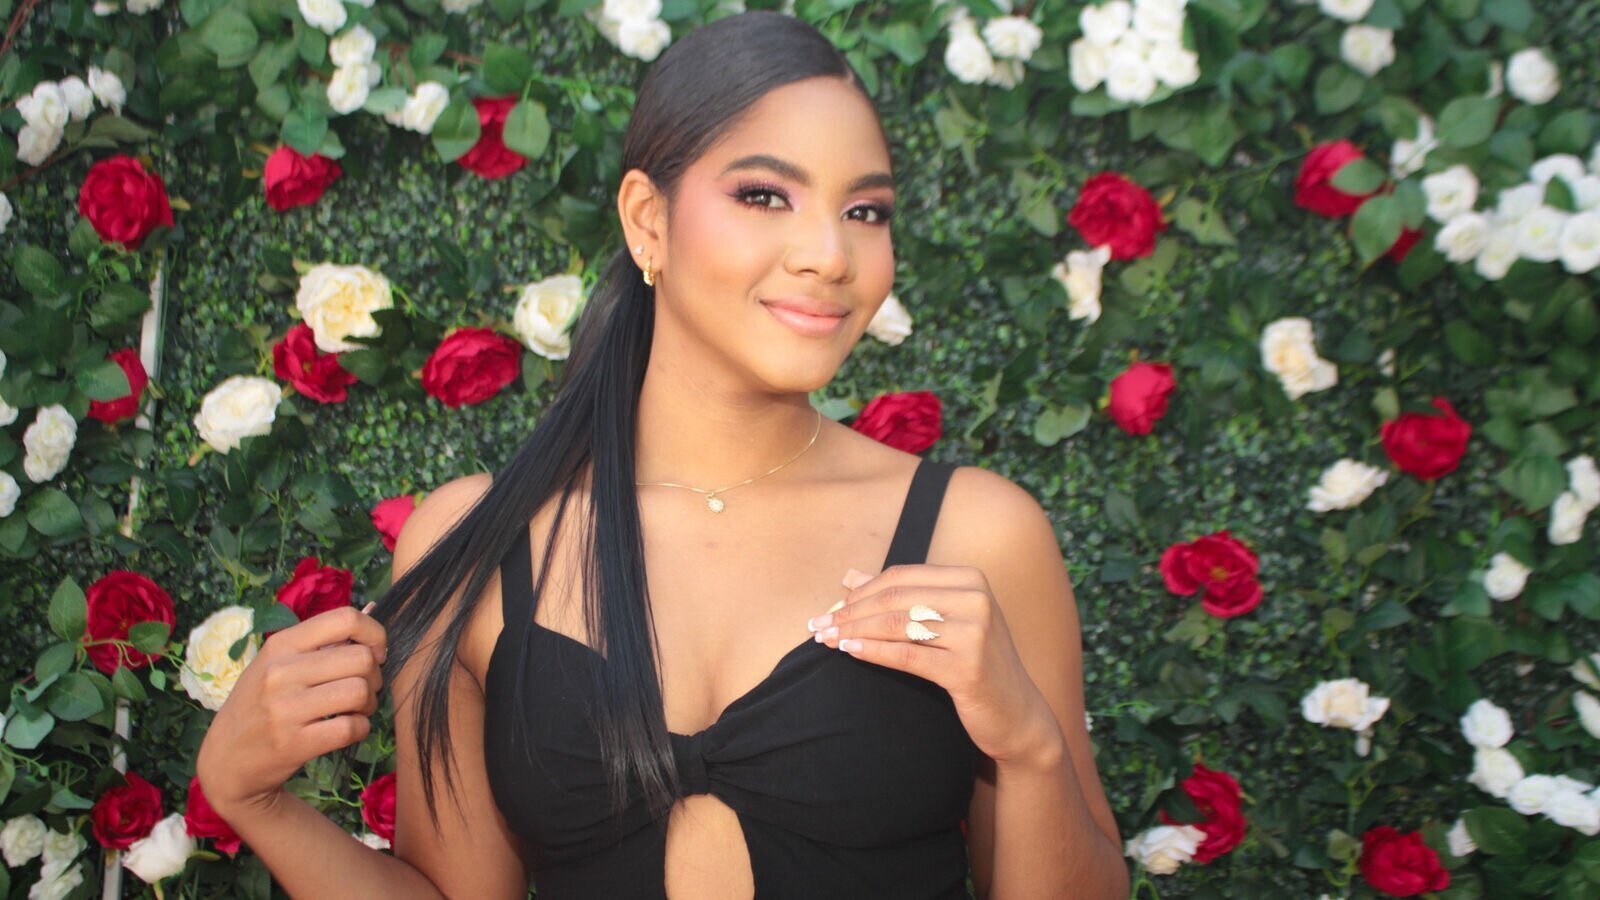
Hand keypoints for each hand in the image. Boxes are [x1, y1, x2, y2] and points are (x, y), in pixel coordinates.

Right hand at [196, 603, 387, 820]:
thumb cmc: (258, 704)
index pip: (345, 619)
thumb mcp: (276, 663)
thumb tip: (372, 608)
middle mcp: (281, 671)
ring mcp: (286, 708)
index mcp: (281, 644)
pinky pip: (351, 728)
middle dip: (374, 675)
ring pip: (359, 692)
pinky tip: (348, 729)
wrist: (224, 757)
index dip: (374, 634)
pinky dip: (360, 729)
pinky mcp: (294, 743)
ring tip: (356, 709)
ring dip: (369, 703)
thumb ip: (322, 640)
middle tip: (363, 688)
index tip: (375, 653)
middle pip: (361, 658)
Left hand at [807, 565, 1061, 765]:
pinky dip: (873, 652)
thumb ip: (900, 597)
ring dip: (854, 631)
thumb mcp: (943, 623)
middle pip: (895, 598)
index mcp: (969, 579)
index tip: (829, 608)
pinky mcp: (968, 667)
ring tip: (826, 639)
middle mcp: (976, 598)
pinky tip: (849, 652)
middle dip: (850, 611)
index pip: (899, 577)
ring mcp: (975, 632)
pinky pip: (908, 655)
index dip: (859, 592)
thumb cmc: (975, 664)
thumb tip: (849, 575)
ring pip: (897, 624)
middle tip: (817, 625)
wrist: (1017, 714)